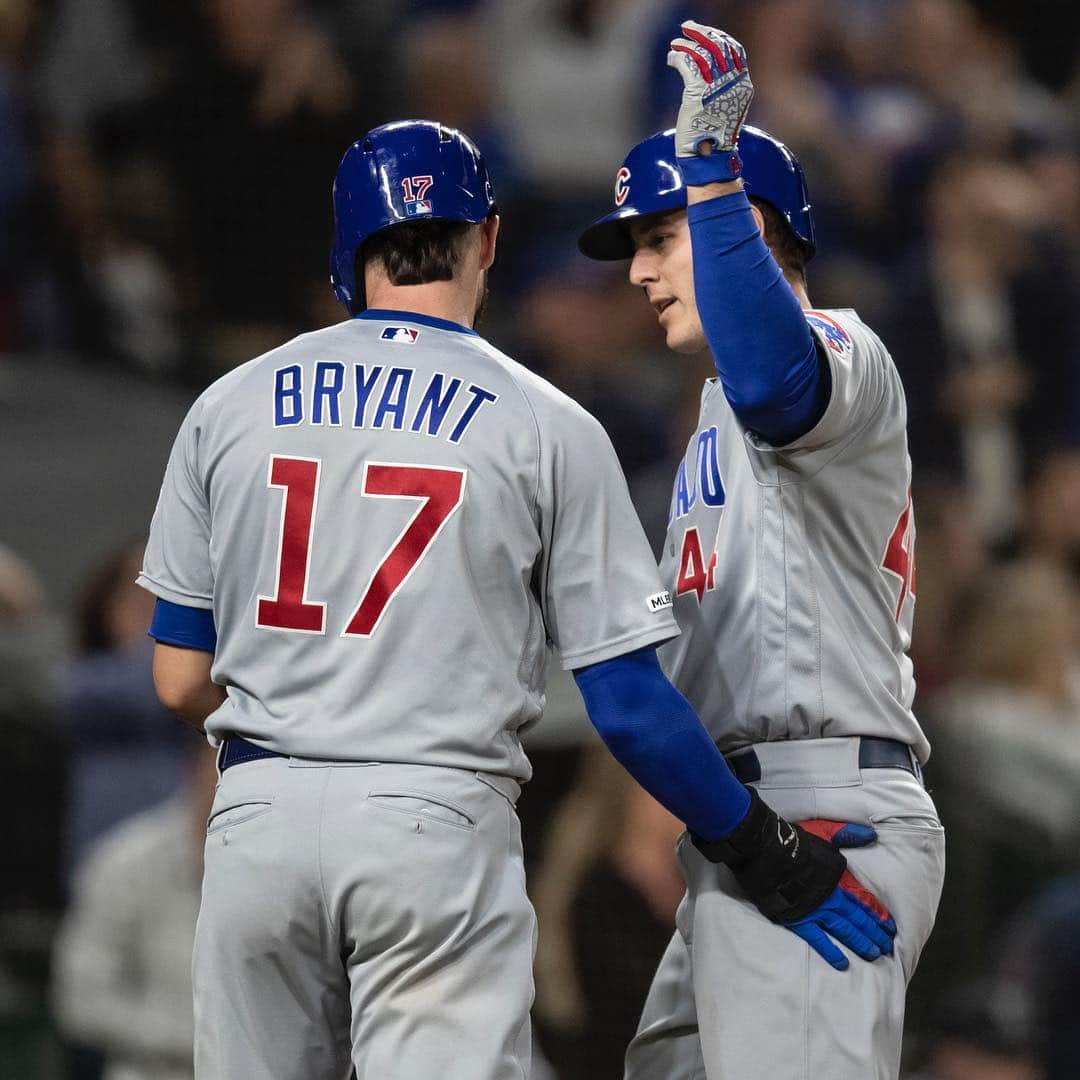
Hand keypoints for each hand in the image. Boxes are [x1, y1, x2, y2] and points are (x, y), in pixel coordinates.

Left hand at [667, 22, 753, 183]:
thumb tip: (707, 74)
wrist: (710, 160)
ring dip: (687, 44)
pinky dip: (677, 57)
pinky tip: (671, 58)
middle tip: (688, 28)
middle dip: (703, 33)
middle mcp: (733, 84)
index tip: (706, 33)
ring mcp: (716, 88)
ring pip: (702, 53)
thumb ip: (722, 90)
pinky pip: (688, 65)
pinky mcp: (698, 94)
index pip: (735, 50)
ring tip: (676, 43)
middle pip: (719, 46)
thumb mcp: (724, 110)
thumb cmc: (714, 140)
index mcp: (743, 86)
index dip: (720, 37)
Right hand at [692, 790, 895, 970]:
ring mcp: (816, 910)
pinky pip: (818, 940)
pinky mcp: (799, 919)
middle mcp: (831, 897)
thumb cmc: (793, 840)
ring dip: (861, 943)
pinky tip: (843, 964)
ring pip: (845, 930)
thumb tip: (871, 834)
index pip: (863, 899)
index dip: (877, 913)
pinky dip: (831, 952)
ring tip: (874, 954)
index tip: (890, 926)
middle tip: (886, 946)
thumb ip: (846, 834)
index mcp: (838, 877)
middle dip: (874, 932)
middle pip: (858, 918)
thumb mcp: (823, 830)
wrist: (765, 850)